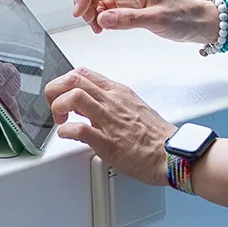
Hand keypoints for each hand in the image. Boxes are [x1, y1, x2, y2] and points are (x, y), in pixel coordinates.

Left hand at [44, 67, 175, 184]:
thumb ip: (111, 105)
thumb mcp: (134, 108)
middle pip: (73, 79)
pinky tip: (67, 136)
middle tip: (55, 107)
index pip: (83, 73)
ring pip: (74, 96)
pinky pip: (79, 130)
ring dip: (58, 107)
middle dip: (55, 91)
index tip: (62, 95)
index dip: (65, 81)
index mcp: (118, 92)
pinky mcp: (108, 142)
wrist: (172, 154)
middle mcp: (113, 101)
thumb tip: (91, 107)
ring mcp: (110, 120)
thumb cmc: (156, 136)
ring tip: (61, 120)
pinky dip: (65, 132)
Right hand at [72, 0, 206, 41]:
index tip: (79, 14)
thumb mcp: (156, 20)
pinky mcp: (130, 0)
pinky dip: (100, 13)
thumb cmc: (183, 18)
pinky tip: (105, 25)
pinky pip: (106, 2)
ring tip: (98, 28)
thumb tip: (101, 19)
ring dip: (91, 8)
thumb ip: (128, 19)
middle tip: (88, 21)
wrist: (199, 22)